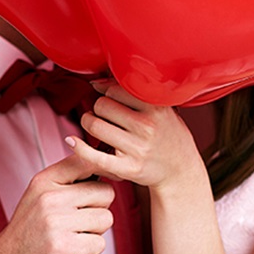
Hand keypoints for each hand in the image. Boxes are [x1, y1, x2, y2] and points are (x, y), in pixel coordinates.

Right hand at [0, 153, 114, 253]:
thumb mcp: (40, 196)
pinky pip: (99, 243)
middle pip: (106, 192)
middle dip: (99, 210)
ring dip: (95, 233)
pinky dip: (90, 252)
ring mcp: (56, 221)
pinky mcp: (63, 246)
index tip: (100, 185)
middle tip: (78, 223)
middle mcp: (50, 197)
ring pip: (106, 218)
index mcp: (45, 180)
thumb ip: (68, 181)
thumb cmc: (29, 233)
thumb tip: (106, 168)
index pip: (86, 161)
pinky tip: (71, 251)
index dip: (103, 171)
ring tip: (73, 237)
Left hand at [67, 81, 202, 188]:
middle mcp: (147, 127)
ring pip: (94, 126)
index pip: (115, 88)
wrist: (180, 171)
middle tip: (103, 114)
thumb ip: (135, 93)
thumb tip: (97, 82)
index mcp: (156, 108)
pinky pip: (93, 155)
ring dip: (89, 123)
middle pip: (101, 105)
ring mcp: (137, 149)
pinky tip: (73, 141)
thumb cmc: (167, 136)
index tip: (107, 96)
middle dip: (98, 108)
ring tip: (96, 125)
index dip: (106, 91)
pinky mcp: (127, 169)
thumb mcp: (162, 109)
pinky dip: (78, 146)